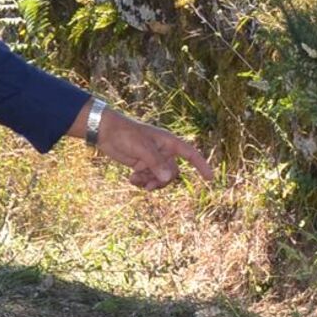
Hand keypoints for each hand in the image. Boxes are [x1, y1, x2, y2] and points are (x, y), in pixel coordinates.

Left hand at [70, 102, 214, 189]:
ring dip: (150, 182)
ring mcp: (152, 159)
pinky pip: (148, 179)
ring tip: (135, 180)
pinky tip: (131, 178)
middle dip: (162, 181)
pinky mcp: (142, 165)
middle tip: (149, 185)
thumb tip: (169, 178)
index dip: (202, 166)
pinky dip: (141, 182)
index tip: (210, 179)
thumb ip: (155, 162)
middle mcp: (163, 151)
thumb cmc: (125, 133)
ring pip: (160, 178)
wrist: (106, 131)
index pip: (191, 155)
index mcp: (168, 143)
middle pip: (172, 173)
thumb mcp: (141, 148)